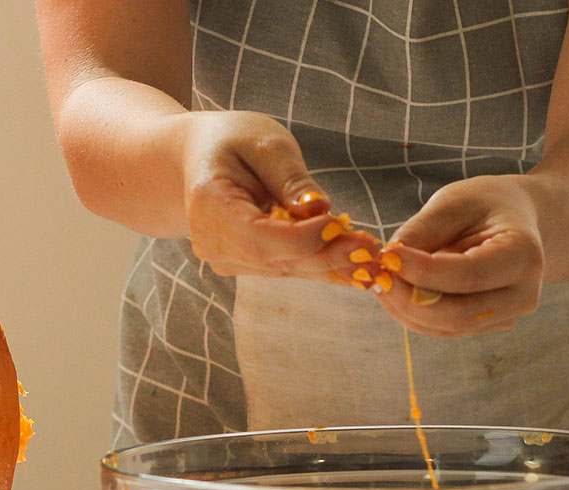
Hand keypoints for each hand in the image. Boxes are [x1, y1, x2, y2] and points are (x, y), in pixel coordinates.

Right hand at [180, 111, 383, 281]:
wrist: (196, 158)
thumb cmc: (231, 140)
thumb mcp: (264, 143)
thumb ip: (291, 179)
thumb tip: (319, 210)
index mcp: (210, 206)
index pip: (262, 237)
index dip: (304, 238)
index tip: (342, 224)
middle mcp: (212, 243)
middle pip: (278, 260)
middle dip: (328, 256)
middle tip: (372, 250)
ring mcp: (225, 259)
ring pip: (285, 269)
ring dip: (330, 265)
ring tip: (370, 256)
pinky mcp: (242, 264)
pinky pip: (285, 268)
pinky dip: (319, 265)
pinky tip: (354, 267)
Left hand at [376, 175, 545, 337]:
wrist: (516, 222)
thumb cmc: (485, 205)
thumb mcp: (454, 202)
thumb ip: (422, 230)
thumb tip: (387, 261)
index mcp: (525, 256)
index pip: (469, 275)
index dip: (423, 272)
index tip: (387, 257)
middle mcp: (522, 295)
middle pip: (456, 314)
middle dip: (407, 297)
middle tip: (376, 273)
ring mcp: (506, 317)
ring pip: (444, 327)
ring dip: (403, 307)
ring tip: (380, 277)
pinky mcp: (485, 326)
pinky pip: (441, 328)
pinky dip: (411, 312)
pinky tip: (395, 288)